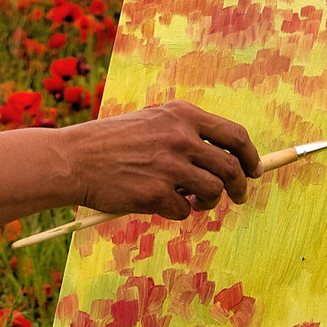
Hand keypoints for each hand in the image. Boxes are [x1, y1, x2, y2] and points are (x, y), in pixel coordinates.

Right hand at [54, 101, 259, 221]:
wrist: (73, 159)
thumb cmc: (111, 142)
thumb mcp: (150, 121)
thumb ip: (185, 133)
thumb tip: (227, 159)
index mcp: (180, 114)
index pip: (234, 135)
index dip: (250, 156)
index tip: (254, 169)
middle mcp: (179, 137)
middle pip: (231, 168)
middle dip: (239, 186)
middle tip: (237, 196)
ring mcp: (169, 166)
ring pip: (213, 191)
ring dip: (207, 201)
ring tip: (192, 201)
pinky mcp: (156, 193)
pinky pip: (183, 210)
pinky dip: (175, 211)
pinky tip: (157, 202)